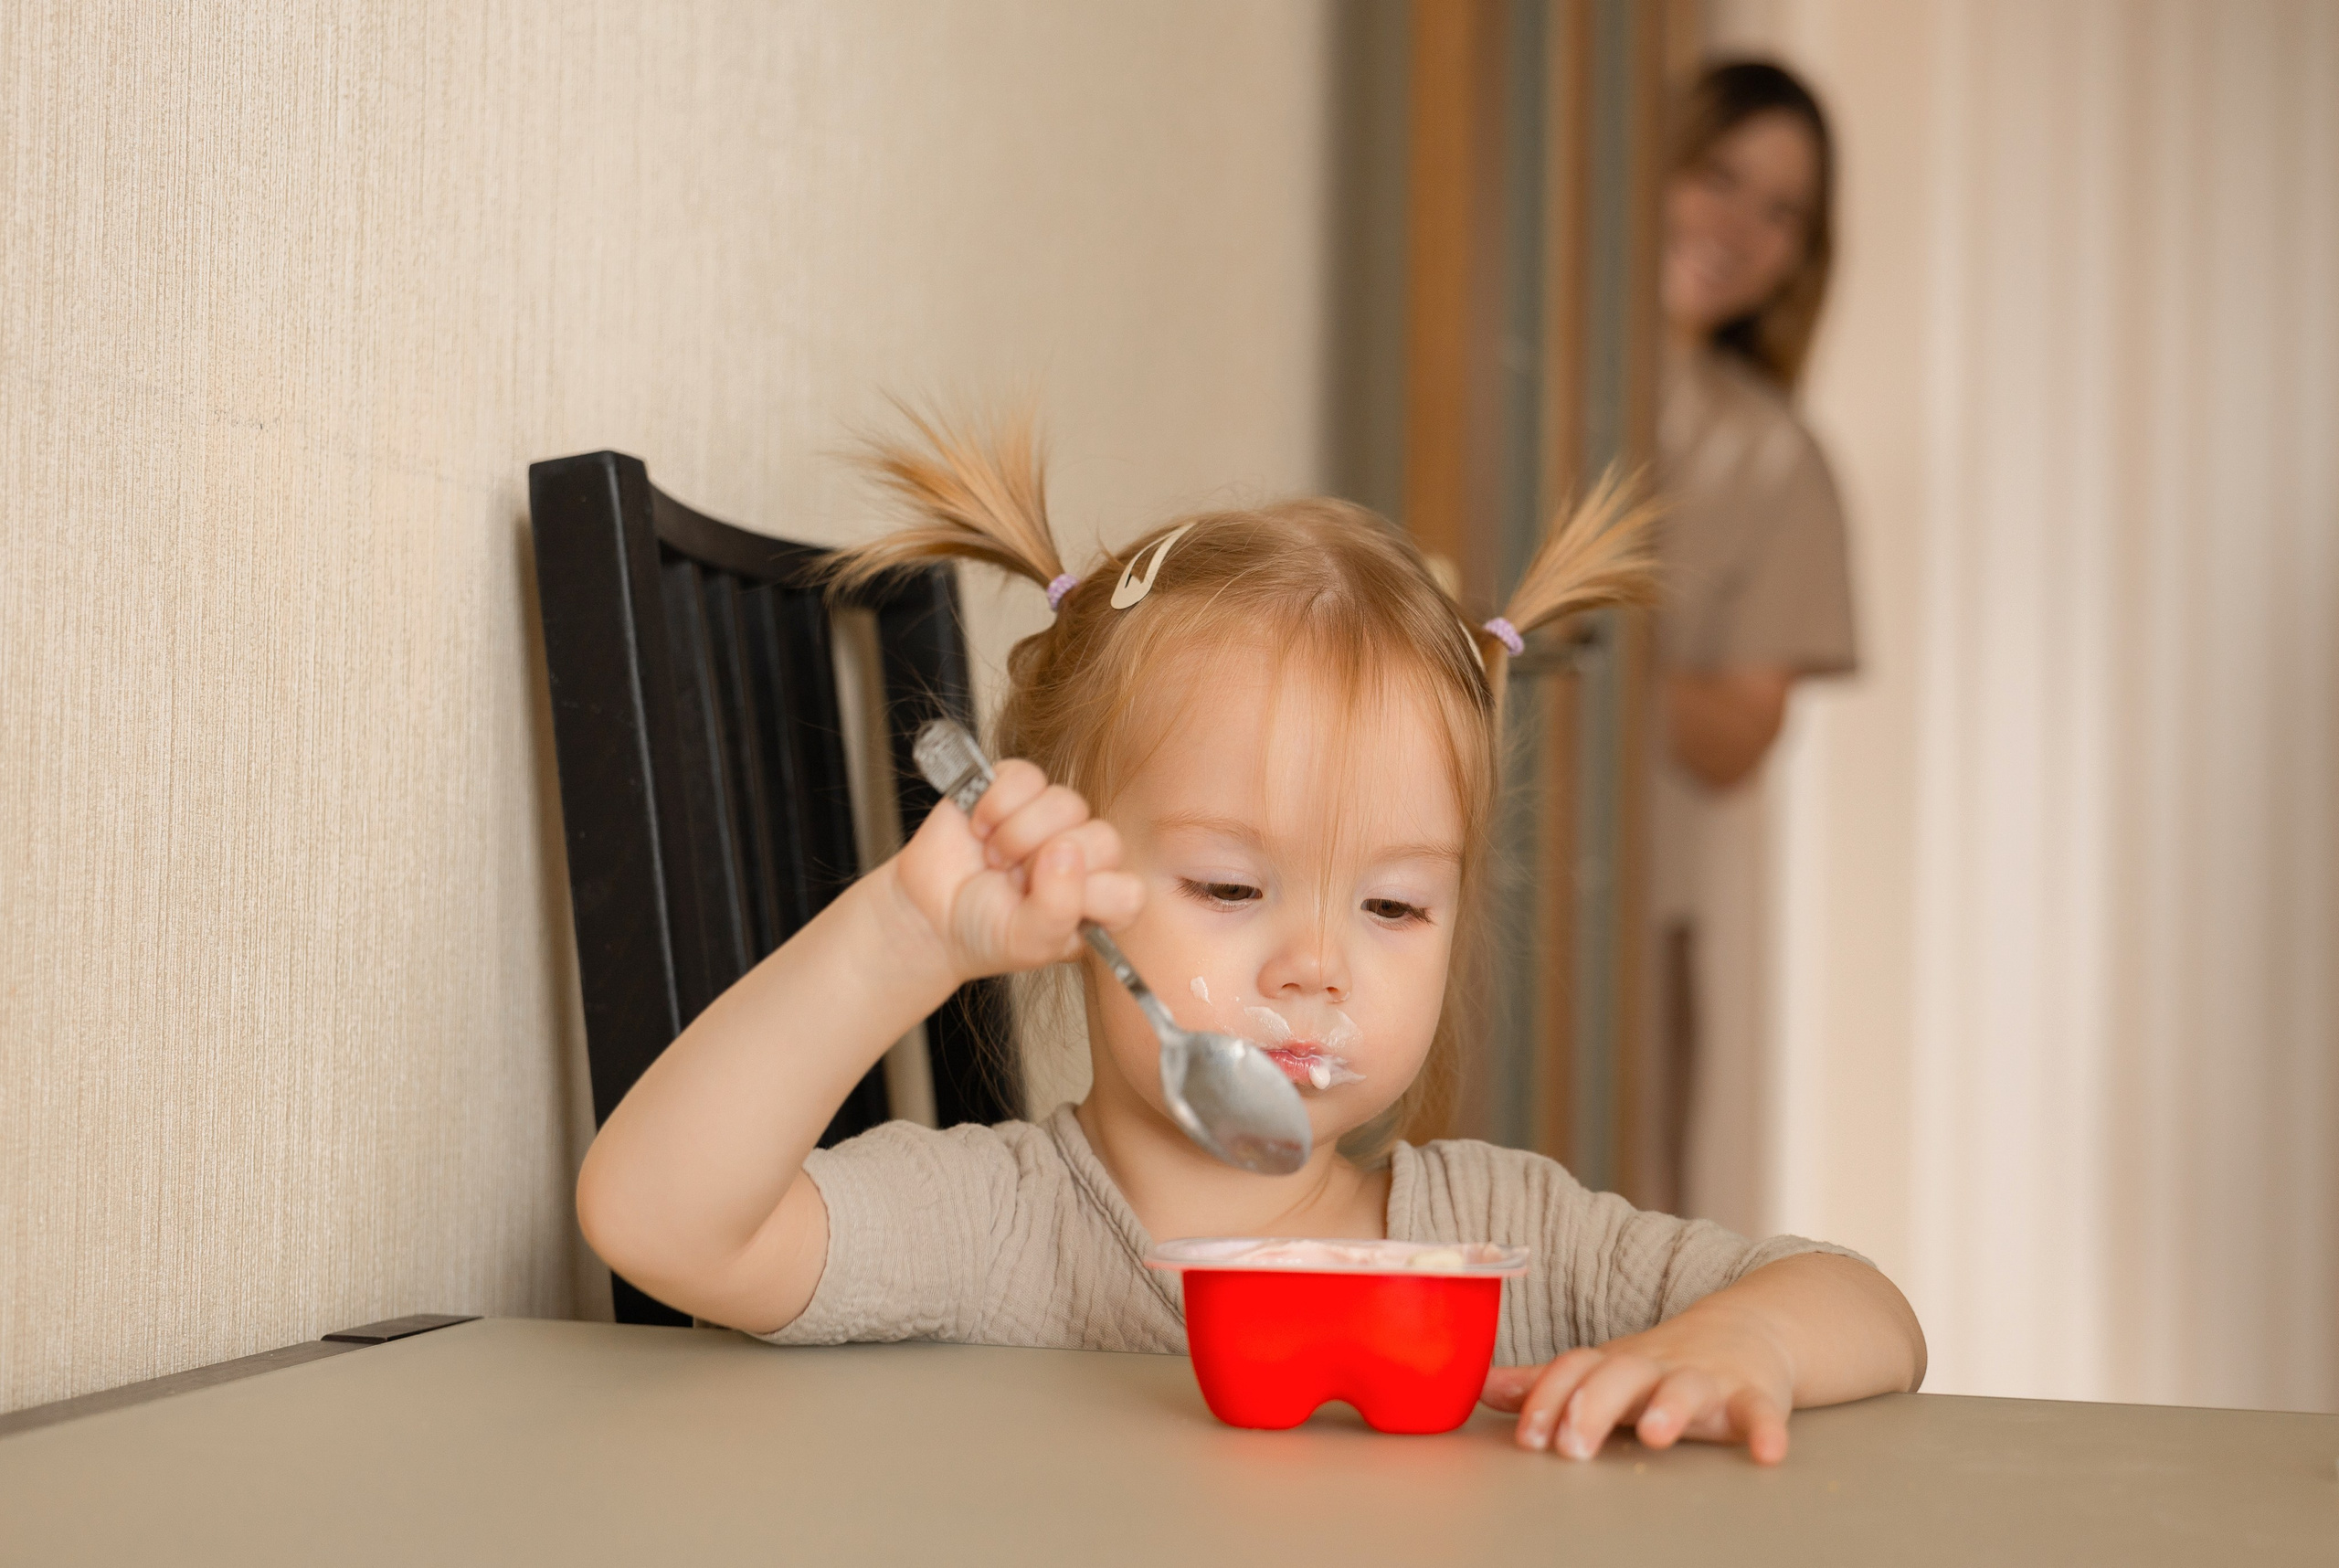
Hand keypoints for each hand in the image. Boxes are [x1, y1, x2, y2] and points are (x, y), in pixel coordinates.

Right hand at [887, 758, 1143, 984]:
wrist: (929, 914)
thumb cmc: (984, 933)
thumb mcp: (1027, 941)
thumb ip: (1058, 908)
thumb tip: (1067, 851)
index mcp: (1098, 900)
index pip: (1128, 892)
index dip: (1089, 897)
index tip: (1047, 909)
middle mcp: (1084, 855)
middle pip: (1102, 839)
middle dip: (1048, 864)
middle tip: (1014, 883)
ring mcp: (1053, 817)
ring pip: (1066, 803)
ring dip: (1019, 835)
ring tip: (995, 858)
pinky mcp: (1018, 787)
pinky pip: (1026, 777)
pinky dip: (996, 804)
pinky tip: (979, 828)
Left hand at [1481, 1302, 1794, 1464]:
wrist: (1747, 1328)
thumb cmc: (1661, 1362)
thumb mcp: (1604, 1369)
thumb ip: (1547, 1384)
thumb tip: (1482, 1388)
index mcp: (1616, 1363)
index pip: (1574, 1370)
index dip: (1547, 1399)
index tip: (1527, 1436)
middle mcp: (1657, 1366)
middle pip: (1621, 1375)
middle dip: (1594, 1407)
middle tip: (1572, 1446)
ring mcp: (1707, 1378)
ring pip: (1688, 1388)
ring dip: (1671, 1407)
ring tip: (1654, 1434)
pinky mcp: (1755, 1395)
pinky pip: (1761, 1412)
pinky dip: (1766, 1430)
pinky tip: (1766, 1453)